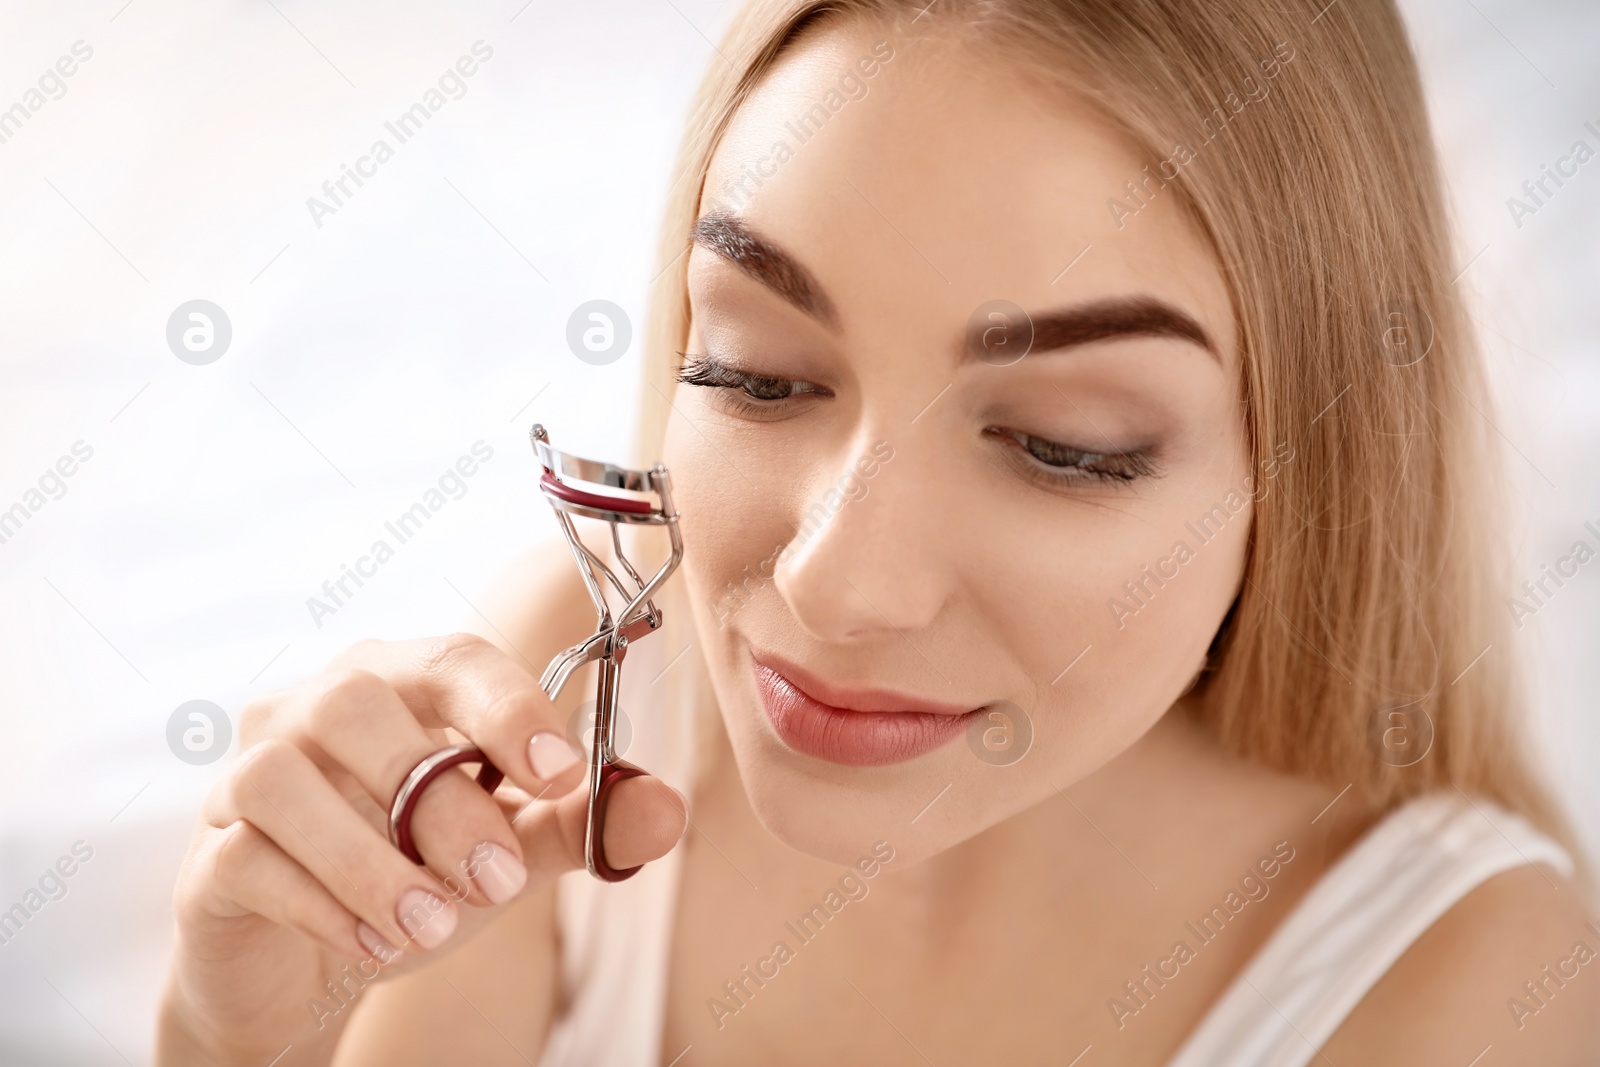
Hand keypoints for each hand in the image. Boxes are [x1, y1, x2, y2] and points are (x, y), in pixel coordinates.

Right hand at [156, 633, 687, 1065]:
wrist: (312, 967)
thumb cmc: (417, 876)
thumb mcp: (509, 850)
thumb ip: (580, 825)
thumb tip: (665, 807)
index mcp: (402, 685)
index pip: (454, 660)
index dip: (511, 708)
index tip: (563, 773)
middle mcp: (314, 708)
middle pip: (360, 707)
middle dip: (439, 799)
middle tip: (496, 880)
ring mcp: (247, 775)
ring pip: (283, 777)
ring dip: (369, 859)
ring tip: (434, 926)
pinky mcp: (207, 854)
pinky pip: (244, 854)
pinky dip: (319, 903)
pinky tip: (374, 945)